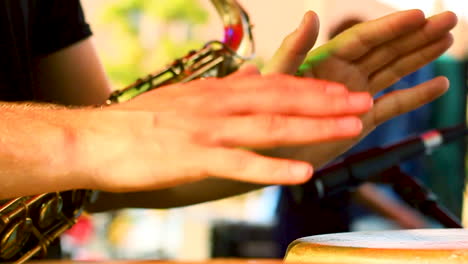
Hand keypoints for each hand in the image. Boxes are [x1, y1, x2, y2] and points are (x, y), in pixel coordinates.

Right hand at [81, 67, 372, 191]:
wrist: (95, 138)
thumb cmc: (140, 121)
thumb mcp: (186, 97)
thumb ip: (222, 89)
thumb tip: (250, 75)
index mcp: (216, 92)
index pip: (273, 84)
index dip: (311, 87)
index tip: (342, 88)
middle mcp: (217, 105)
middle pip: (281, 99)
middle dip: (327, 101)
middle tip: (363, 102)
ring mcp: (207, 131)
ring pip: (270, 125)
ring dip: (313, 126)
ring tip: (350, 126)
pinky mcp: (193, 158)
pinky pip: (241, 164)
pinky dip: (274, 167)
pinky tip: (302, 172)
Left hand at [262, 10, 456, 165]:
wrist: (267, 153)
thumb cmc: (262, 115)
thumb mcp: (277, 80)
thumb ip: (294, 49)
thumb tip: (309, 16)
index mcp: (325, 61)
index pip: (363, 38)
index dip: (390, 27)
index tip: (418, 16)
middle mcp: (344, 74)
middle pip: (386, 49)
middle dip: (416, 35)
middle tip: (448, 19)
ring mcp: (355, 97)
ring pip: (394, 71)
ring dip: (420, 56)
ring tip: (446, 40)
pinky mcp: (361, 120)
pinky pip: (394, 104)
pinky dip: (416, 96)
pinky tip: (437, 84)